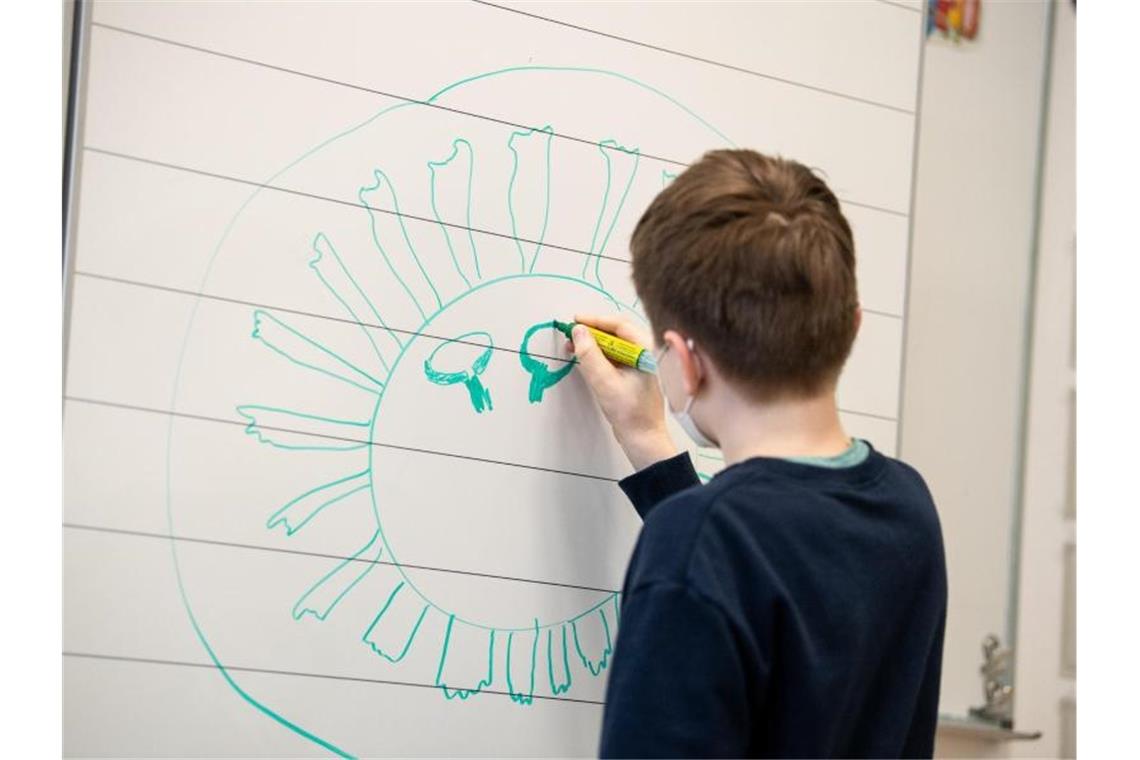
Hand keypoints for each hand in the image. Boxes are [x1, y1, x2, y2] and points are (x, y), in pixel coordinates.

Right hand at [568, 313, 678, 470]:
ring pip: (614, 345)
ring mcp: (640, 364)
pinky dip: (599, 356)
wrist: (643, 438)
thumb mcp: (605, 382)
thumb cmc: (631, 413)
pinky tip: (584, 358)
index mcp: (647, 351)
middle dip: (593, 331)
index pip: (620, 326)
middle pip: (617, 333)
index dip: (596, 320)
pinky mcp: (633, 374)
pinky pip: (615, 357)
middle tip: (572, 332)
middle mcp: (646, 354)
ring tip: (573, 345)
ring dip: (594, 344)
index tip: (576, 321)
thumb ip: (590, 355)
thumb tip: (578, 332)